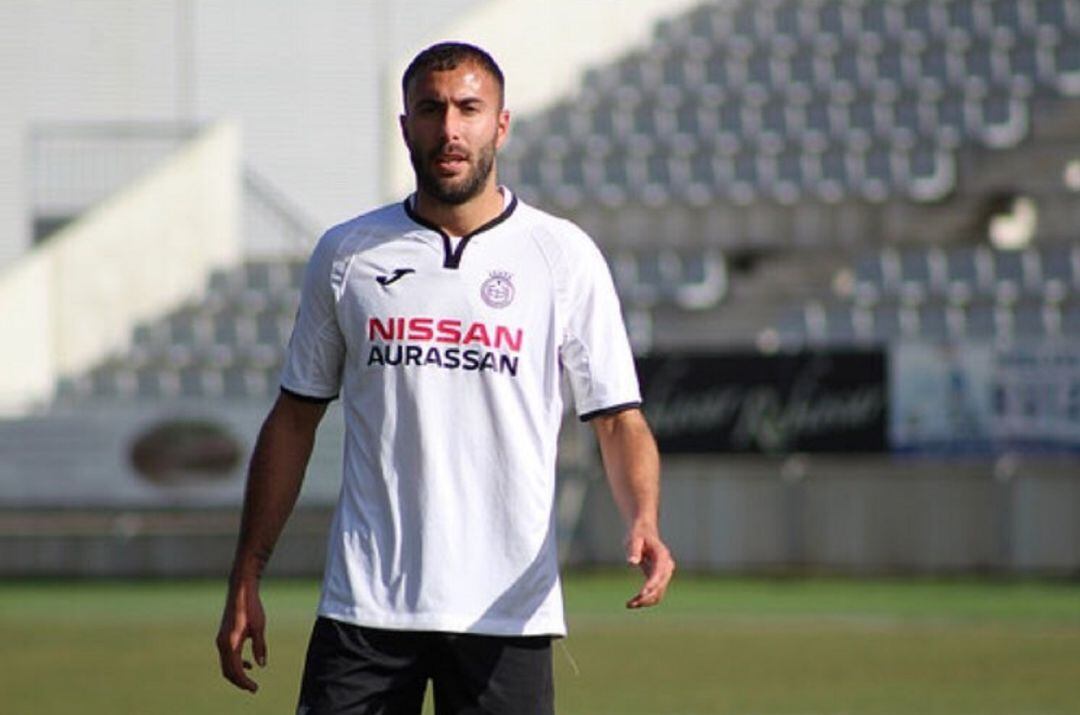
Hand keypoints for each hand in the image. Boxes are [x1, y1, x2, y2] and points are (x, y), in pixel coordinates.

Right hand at [216, 578, 267, 692]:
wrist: (240, 590)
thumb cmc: (251, 607)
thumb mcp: (259, 627)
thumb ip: (259, 647)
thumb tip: (261, 665)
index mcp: (231, 643)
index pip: (236, 671)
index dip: (245, 682)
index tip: (255, 688)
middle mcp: (222, 644)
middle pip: (228, 671)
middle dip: (240, 682)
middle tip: (253, 688)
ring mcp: (220, 640)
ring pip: (226, 665)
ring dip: (237, 674)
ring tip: (250, 681)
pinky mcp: (223, 636)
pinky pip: (227, 656)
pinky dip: (235, 664)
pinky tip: (249, 664)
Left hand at [624, 524, 674, 608]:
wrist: (644, 532)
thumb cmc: (638, 534)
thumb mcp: (634, 539)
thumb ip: (634, 550)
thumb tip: (632, 562)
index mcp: (662, 555)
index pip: (659, 572)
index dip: (652, 584)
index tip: (641, 593)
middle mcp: (667, 566)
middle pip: (661, 586)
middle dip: (647, 597)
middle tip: (631, 603)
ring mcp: (664, 574)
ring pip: (659, 593)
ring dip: (646, 601)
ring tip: (629, 605)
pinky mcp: (658, 579)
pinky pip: (655, 593)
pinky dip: (645, 599)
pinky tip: (632, 603)